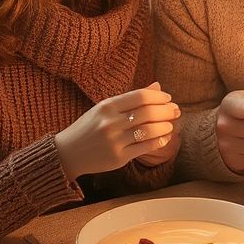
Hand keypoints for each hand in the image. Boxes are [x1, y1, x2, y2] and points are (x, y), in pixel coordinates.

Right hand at [54, 84, 180, 179]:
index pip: (140, 96)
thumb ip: (131, 98)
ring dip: (165, 127)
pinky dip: (159, 141)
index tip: (168, 98)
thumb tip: (157, 86)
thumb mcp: (105, 108)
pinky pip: (145, 147)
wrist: (67, 153)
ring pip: (149, 131)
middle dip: (166, 111)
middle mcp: (110, 122)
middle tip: (175, 111)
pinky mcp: (118, 157)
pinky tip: (165, 138)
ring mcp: (114, 141)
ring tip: (170, 125)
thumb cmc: (89, 128)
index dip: (159, 96)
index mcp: (107, 106)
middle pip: (148, 113)